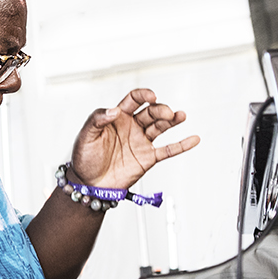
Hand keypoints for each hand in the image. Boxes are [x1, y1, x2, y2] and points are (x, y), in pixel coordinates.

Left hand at [70, 88, 199, 188]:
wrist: (88, 183)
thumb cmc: (84, 157)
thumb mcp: (86, 135)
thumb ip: (97, 119)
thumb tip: (113, 110)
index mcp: (117, 117)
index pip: (134, 99)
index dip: (144, 95)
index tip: (151, 96)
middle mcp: (132, 126)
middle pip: (151, 112)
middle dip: (160, 110)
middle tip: (167, 113)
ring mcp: (141, 142)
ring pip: (161, 127)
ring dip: (172, 120)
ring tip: (180, 115)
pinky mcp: (147, 158)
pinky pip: (168, 150)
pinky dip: (181, 145)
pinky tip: (193, 139)